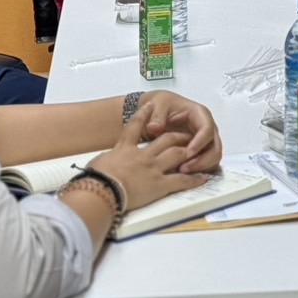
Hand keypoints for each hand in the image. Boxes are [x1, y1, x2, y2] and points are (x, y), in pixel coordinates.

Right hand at [88, 102, 209, 209]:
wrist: (102, 190)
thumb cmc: (95, 178)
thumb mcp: (97, 163)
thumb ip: (105, 159)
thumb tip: (101, 164)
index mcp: (124, 148)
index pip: (134, 126)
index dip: (142, 115)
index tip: (148, 106)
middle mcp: (142, 155)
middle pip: (164, 139)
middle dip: (176, 135)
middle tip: (184, 134)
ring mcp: (153, 168)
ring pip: (177, 154)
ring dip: (188, 152)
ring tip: (196, 151)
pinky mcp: (160, 184)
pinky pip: (181, 180)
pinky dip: (193, 179)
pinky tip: (202, 178)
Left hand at [141, 91, 221, 172]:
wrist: (158, 111)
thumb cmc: (162, 106)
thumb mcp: (157, 105)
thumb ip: (156, 116)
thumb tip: (155, 127)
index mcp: (200, 114)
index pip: (207, 129)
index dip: (200, 142)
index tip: (188, 153)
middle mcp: (207, 128)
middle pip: (215, 146)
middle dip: (203, 160)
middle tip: (184, 169)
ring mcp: (206, 140)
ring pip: (213, 157)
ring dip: (201, 167)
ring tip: (182, 173)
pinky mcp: (201, 151)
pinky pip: (206, 163)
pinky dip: (198, 170)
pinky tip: (183, 174)